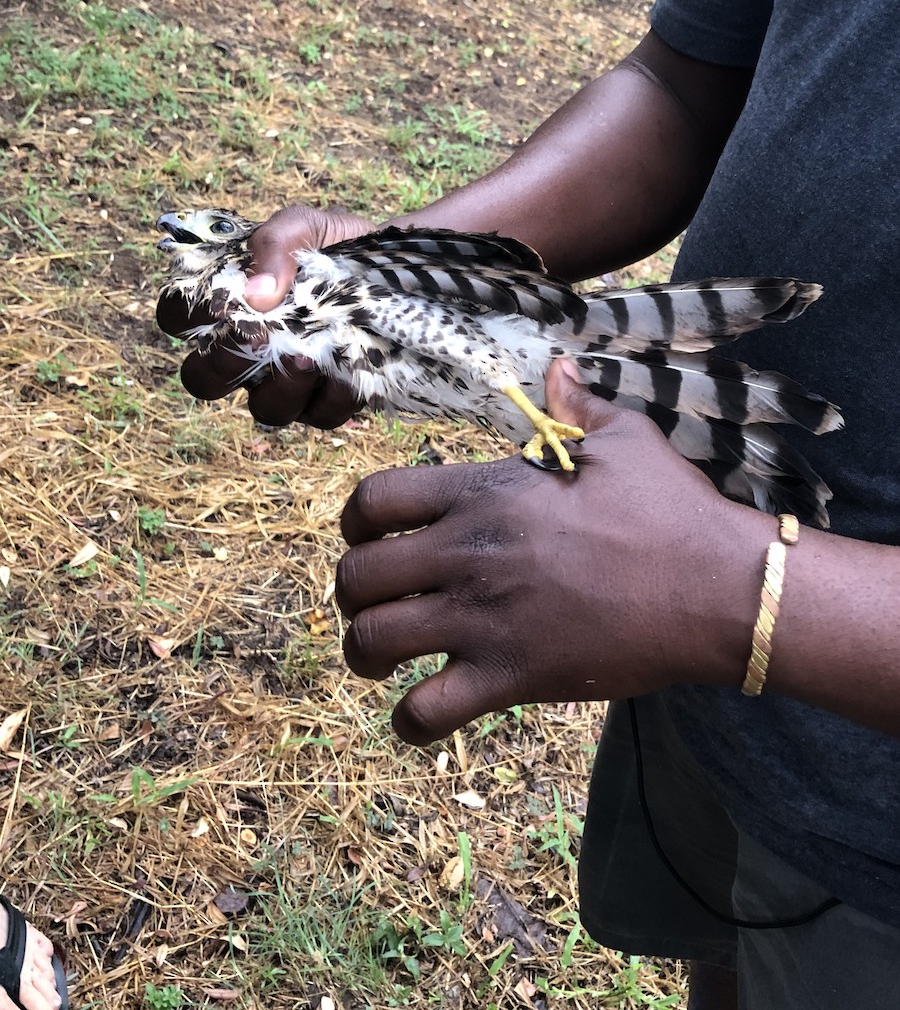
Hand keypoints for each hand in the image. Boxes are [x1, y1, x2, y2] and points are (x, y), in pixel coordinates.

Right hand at [156, 203, 371, 427]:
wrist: (402, 271)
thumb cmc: (341, 247)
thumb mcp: (310, 227)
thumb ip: (277, 242)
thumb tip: (256, 293)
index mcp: (231, 304)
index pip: (177, 317)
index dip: (183, 315)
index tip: (218, 301)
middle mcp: (249, 351)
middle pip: (204, 380)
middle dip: (223, 365)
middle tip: (255, 339)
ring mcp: (287, 382)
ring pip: (264, 408)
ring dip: (283, 386)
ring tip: (310, 357)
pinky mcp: (328, 401)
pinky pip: (319, 415)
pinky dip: (334, 395)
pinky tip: (352, 365)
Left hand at [337, 361, 767, 743]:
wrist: (717, 588)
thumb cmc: (671, 509)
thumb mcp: (625, 439)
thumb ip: (578, 405)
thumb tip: (559, 369)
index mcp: (484, 494)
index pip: (374, 499)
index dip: (355, 520)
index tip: (369, 536)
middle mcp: (469, 554)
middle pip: (356, 573)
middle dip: (351, 590)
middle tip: (376, 601)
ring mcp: (484, 620)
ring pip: (372, 642)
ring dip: (363, 653)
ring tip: (382, 657)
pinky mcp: (511, 678)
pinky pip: (424, 714)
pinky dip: (409, 722)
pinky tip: (422, 716)